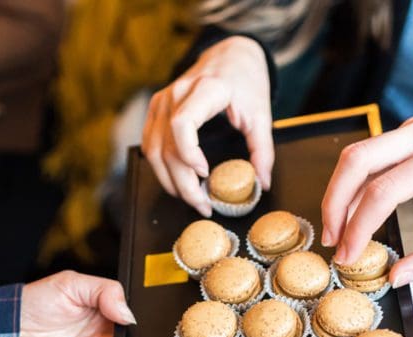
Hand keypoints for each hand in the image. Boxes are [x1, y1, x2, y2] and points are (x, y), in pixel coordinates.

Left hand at [19, 271, 135, 336]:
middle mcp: (103, 329)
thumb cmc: (33, 303)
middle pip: (133, 336)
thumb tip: (128, 313)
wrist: (8, 332)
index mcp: (103, 305)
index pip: (131, 311)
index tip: (149, 317)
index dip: (141, 314)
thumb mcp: (70, 283)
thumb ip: (104, 291)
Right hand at [142, 36, 273, 216]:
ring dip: (169, 180)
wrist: (230, 56)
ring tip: (191, 197)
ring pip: (153, 151)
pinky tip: (177, 179)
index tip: (205, 173)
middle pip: (167, 148)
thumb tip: (262, 183)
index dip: (189, 154)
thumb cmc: (245, 82)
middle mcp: (177, 94)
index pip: (183, 124)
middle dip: (183, 184)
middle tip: (203, 204)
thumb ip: (263, 149)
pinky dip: (160, 167)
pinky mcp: (156, 109)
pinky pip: (150, 145)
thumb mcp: (262, 114)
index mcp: (206, 89)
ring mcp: (162, 101)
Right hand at [321, 114, 412, 284]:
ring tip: (337, 231)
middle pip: (356, 160)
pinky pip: (368, 155)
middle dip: (335, 204)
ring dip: (339, 193)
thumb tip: (394, 277)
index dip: (359, 228)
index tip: (348, 257)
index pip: (383, 191)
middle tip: (332, 241)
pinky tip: (353, 213)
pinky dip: (353, 184)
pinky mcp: (408, 133)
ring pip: (356, 155)